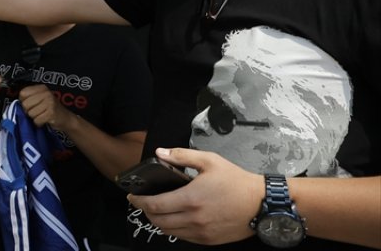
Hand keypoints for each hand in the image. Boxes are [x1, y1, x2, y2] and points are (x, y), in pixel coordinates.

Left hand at [17, 84, 73, 130]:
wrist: (66, 118)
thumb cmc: (51, 109)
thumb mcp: (41, 99)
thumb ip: (30, 98)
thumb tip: (18, 103)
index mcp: (42, 88)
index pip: (23, 93)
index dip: (23, 101)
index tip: (30, 104)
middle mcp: (46, 93)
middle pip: (25, 104)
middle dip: (29, 111)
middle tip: (37, 111)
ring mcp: (49, 103)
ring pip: (30, 114)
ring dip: (35, 118)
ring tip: (42, 115)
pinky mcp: (51, 113)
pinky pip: (36, 120)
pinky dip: (39, 123)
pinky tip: (45, 120)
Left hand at [127, 148, 262, 245]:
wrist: (262, 203)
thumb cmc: (237, 181)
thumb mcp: (210, 161)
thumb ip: (182, 156)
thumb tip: (160, 152)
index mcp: (191, 199)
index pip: (153, 205)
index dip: (138, 201)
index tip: (131, 195)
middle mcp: (193, 219)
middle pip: (157, 221)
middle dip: (145, 211)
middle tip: (142, 202)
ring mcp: (201, 232)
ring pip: (168, 231)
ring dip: (158, 221)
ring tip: (157, 210)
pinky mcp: (209, 240)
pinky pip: (183, 237)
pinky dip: (173, 229)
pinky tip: (174, 218)